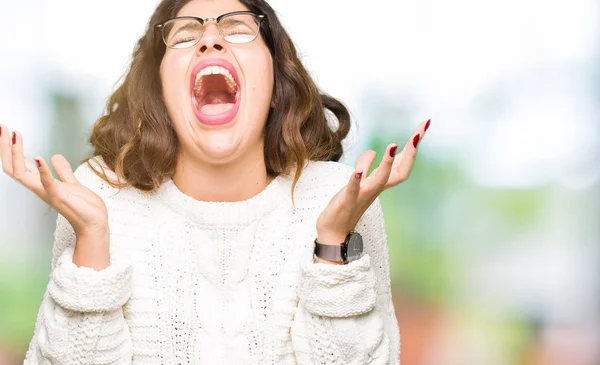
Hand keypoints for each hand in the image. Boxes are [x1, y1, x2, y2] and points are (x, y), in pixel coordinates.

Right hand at [1, 126, 108, 238]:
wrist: (95, 224)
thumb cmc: (84, 207)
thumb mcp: (72, 184)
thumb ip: (62, 171)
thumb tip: (54, 156)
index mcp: (42, 184)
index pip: (19, 165)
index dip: (10, 149)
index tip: (9, 131)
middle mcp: (40, 188)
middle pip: (13, 168)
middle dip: (5, 148)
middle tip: (2, 128)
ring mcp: (48, 193)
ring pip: (21, 174)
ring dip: (15, 154)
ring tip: (14, 137)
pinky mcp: (60, 197)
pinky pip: (48, 183)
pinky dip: (43, 171)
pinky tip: (40, 157)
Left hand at [316, 119, 429, 244]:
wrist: (333, 233)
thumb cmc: (346, 206)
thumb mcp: (357, 181)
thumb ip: (366, 167)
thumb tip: (373, 151)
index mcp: (380, 183)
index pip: (401, 162)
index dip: (413, 145)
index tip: (425, 125)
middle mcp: (375, 188)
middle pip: (400, 170)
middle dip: (410, 152)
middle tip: (420, 133)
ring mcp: (363, 195)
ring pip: (380, 180)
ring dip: (387, 163)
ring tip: (392, 145)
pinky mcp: (346, 201)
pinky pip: (353, 191)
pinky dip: (356, 181)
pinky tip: (357, 172)